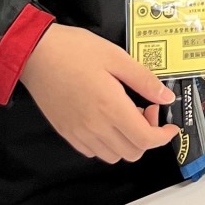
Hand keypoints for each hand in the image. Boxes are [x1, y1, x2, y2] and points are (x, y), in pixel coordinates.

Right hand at [19, 23, 176, 162]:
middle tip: (144, 107)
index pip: (145, 139)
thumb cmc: (75, 50)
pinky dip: (108, 143)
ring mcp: (79, 134)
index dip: (163, 136)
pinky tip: (106, 118)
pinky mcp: (66, 134)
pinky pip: (94, 151)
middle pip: (132, 152)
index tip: (170, 125)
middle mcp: (95, 127)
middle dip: (147, 135)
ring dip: (127, 140)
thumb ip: (144, 79)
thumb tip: (166, 98)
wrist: (35, 54)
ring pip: (114, 155)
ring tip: (124, 111)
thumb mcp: (116, 56)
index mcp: (110, 107)